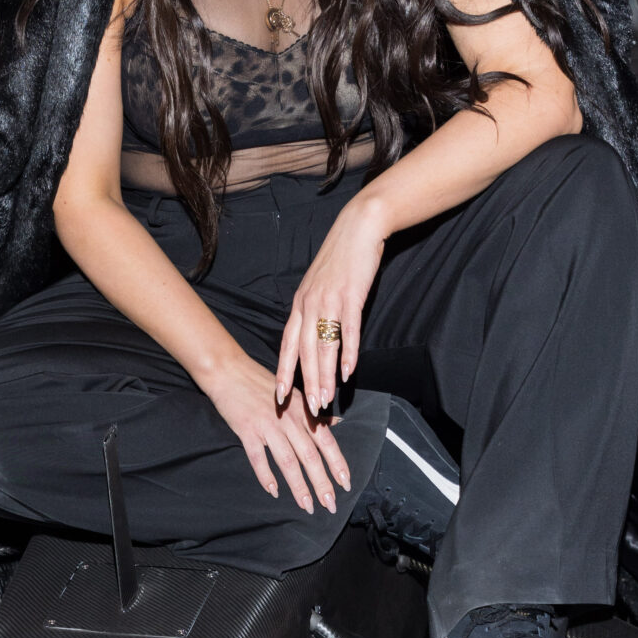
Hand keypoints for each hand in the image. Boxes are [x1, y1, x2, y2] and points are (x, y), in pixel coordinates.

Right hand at [200, 351, 351, 515]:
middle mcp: (289, 420)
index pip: (326, 442)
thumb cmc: (261, 384)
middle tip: (330, 505)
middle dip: (322, 483)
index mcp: (302, 412)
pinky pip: (258, 458)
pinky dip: (266, 476)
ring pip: (288, 461)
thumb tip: (335, 423)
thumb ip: (313, 414)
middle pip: (310, 456)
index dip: (337, 464)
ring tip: (307, 506)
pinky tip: (274, 492)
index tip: (346, 483)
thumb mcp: (294, 395)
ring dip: (299, 486)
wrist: (229, 371)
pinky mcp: (247, 431)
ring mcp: (268, 426)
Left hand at [275, 190, 387, 414]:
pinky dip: (349, 353)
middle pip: (305, 352)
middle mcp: (310, 304)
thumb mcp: (319, 286)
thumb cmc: (340, 259)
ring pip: (324, 346)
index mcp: (300, 304)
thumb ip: (314, 311)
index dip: (283, 372)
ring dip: (325, 376)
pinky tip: (349, 372)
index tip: (279, 396)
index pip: (287, 345)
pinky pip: (349, 331)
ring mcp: (330, 300)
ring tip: (327, 399)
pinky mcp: (351, 296)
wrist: (358, 227)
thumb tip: (313, 338)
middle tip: (308, 410)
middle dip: (306, 383)